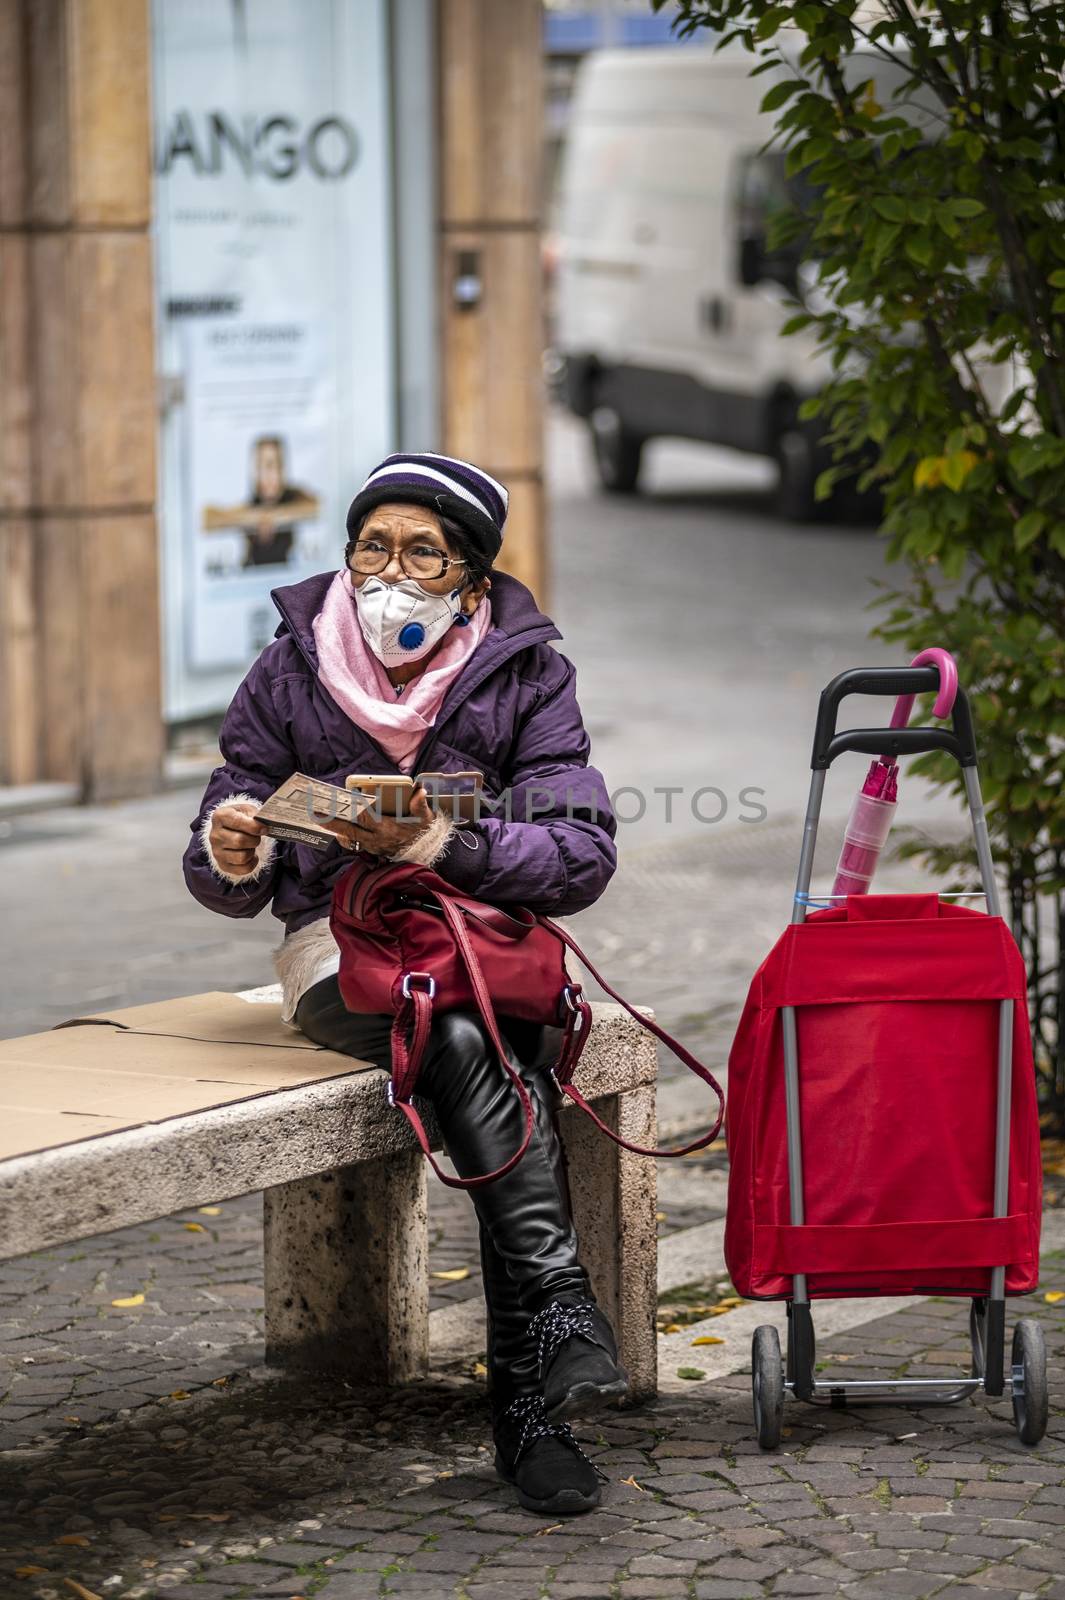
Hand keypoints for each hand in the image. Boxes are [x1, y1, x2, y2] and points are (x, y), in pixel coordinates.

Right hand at [209, 801, 268, 876]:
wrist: (229, 830)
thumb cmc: (241, 818)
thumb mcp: (247, 810)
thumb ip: (255, 815)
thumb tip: (265, 824)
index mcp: (219, 817)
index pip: (237, 822)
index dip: (254, 826)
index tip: (264, 829)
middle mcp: (214, 835)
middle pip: (239, 841)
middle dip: (255, 839)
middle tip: (257, 837)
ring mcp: (217, 852)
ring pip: (242, 857)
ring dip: (253, 851)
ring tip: (252, 845)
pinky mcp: (223, 865)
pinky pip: (243, 869)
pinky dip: (252, 863)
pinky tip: (251, 855)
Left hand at [315, 782, 436, 858]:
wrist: (427, 853)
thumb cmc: (425, 832)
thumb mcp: (426, 818)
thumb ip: (420, 805)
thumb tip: (420, 790)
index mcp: (387, 829)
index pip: (365, 819)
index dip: (350, 811)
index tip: (339, 803)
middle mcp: (377, 840)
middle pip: (350, 831)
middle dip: (332, 823)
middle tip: (316, 815)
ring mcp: (373, 847)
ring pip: (350, 839)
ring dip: (336, 830)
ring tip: (321, 820)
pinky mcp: (372, 850)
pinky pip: (355, 845)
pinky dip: (345, 838)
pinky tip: (338, 830)